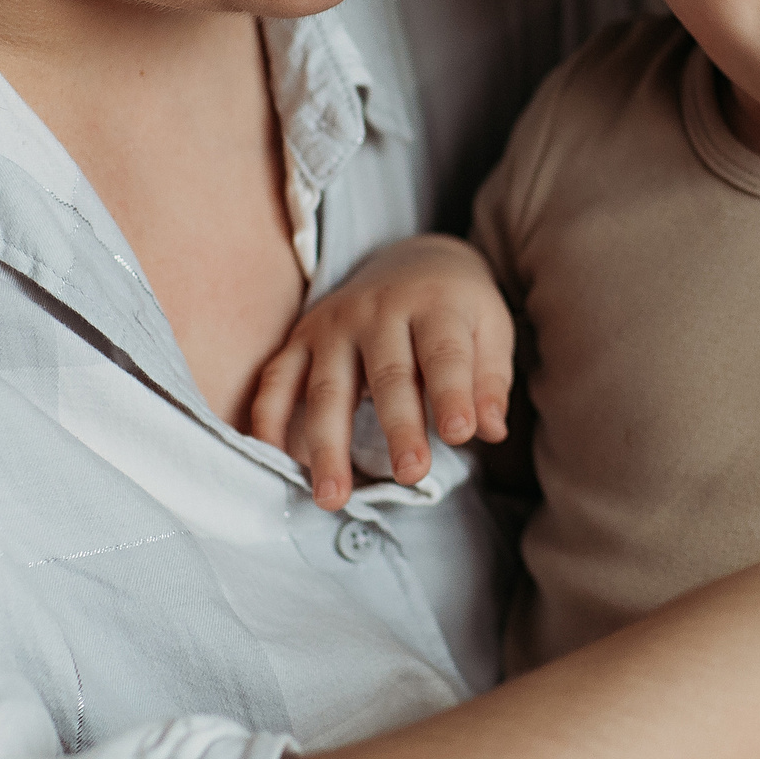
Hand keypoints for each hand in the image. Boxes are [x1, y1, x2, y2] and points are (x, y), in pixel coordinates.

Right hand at [249, 234, 512, 505]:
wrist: (411, 261)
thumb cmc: (457, 311)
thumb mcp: (490, 329)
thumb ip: (490, 379)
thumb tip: (491, 430)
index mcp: (434, 305)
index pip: (444, 353)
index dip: (452, 393)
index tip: (460, 435)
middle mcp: (379, 310)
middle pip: (388, 374)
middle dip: (399, 427)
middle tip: (411, 474)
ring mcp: (334, 324)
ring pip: (327, 388)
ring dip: (328, 445)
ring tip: (334, 497)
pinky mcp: (301, 337)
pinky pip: (277, 380)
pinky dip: (268, 421)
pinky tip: (273, 461)